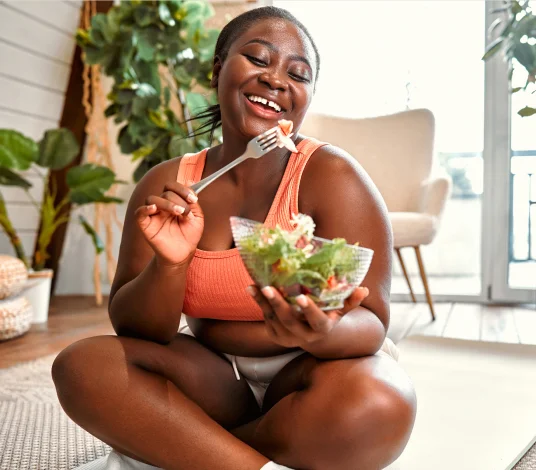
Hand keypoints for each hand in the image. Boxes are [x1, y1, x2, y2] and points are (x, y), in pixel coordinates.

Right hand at [135, 182, 203, 266]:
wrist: (183, 254)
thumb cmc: (189, 236)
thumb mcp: (197, 217)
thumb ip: (193, 201)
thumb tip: (191, 181)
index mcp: (173, 201)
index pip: (172, 186)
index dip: (182, 189)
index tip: (193, 199)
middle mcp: (162, 206)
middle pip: (165, 192)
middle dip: (178, 199)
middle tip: (185, 211)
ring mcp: (153, 215)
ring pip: (152, 199)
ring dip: (167, 203)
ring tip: (178, 212)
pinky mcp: (145, 225)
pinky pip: (139, 213)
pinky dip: (145, 209)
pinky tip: (154, 209)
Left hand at [247, 285, 368, 348]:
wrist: (313, 336)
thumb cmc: (329, 316)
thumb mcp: (341, 310)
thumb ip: (351, 301)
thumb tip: (363, 289)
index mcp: (322, 328)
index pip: (316, 321)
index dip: (309, 310)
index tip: (301, 297)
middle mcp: (304, 336)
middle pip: (289, 320)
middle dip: (278, 303)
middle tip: (268, 287)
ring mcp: (288, 337)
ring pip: (273, 319)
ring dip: (262, 302)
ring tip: (254, 286)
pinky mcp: (275, 335)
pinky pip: (266, 318)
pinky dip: (258, 303)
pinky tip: (252, 288)